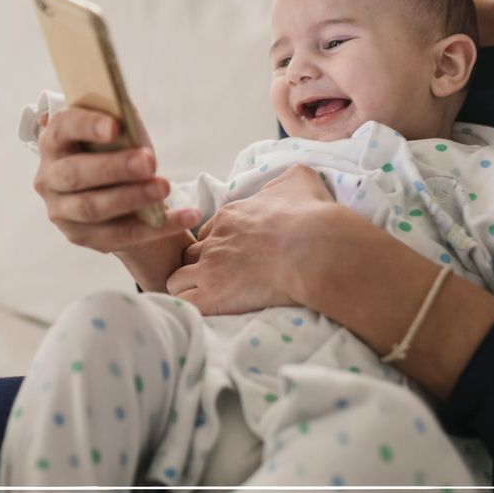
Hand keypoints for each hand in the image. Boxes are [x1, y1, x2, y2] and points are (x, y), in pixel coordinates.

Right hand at [33, 106, 199, 253]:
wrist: (114, 192)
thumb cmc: (114, 152)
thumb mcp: (115, 134)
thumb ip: (121, 125)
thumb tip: (131, 124)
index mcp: (54, 142)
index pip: (63, 128)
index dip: (87, 126)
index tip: (116, 127)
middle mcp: (48, 178)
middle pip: (76, 173)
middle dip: (113, 168)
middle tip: (148, 162)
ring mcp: (61, 211)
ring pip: (93, 208)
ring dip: (132, 197)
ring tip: (165, 188)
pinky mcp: (81, 237)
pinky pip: (121, 235)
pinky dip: (157, 227)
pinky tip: (186, 216)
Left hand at [166, 165, 336, 314]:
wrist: (315, 249)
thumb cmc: (312, 216)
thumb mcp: (299, 180)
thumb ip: (285, 180)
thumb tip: (287, 183)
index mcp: (230, 216)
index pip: (208, 233)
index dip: (216, 246)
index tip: (233, 258)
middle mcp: (214, 240)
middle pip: (189, 255)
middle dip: (198, 267)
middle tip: (219, 280)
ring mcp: (210, 268)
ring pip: (177, 280)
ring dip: (188, 289)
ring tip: (208, 300)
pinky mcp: (213, 294)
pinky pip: (185, 303)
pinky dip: (190, 308)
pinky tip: (205, 312)